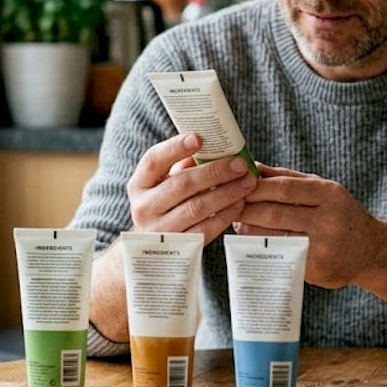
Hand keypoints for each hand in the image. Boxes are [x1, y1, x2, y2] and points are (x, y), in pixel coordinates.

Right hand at [127, 133, 257, 244]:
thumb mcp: (165, 184)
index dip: (175, 148)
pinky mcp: (177, 246)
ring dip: (226, 193)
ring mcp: (159, 230)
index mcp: (139, 184)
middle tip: (240, 165)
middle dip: (215, 172)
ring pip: (196, 207)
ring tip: (247, 183)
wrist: (154, 248)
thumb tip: (214, 146)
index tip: (198, 138)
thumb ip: (183, 166)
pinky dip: (225, 215)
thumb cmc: (166, 205)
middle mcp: (143, 207)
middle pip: (182, 185)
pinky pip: (205, 229)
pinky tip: (239, 204)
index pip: (154, 160)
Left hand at [233, 164, 381, 287]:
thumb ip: (289, 178)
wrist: (372, 251)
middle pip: (276, 212)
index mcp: (329, 194)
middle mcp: (328, 219)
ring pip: (275, 236)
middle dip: (247, 209)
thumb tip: (253, 166)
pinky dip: (264, 248)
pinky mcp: (316, 268)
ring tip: (238, 223)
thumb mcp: (323, 190)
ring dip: (250, 230)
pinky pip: (283, 256)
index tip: (236, 186)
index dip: (256, 188)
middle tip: (229, 207)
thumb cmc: (341, 214)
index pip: (284, 188)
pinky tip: (252, 242)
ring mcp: (322, 246)